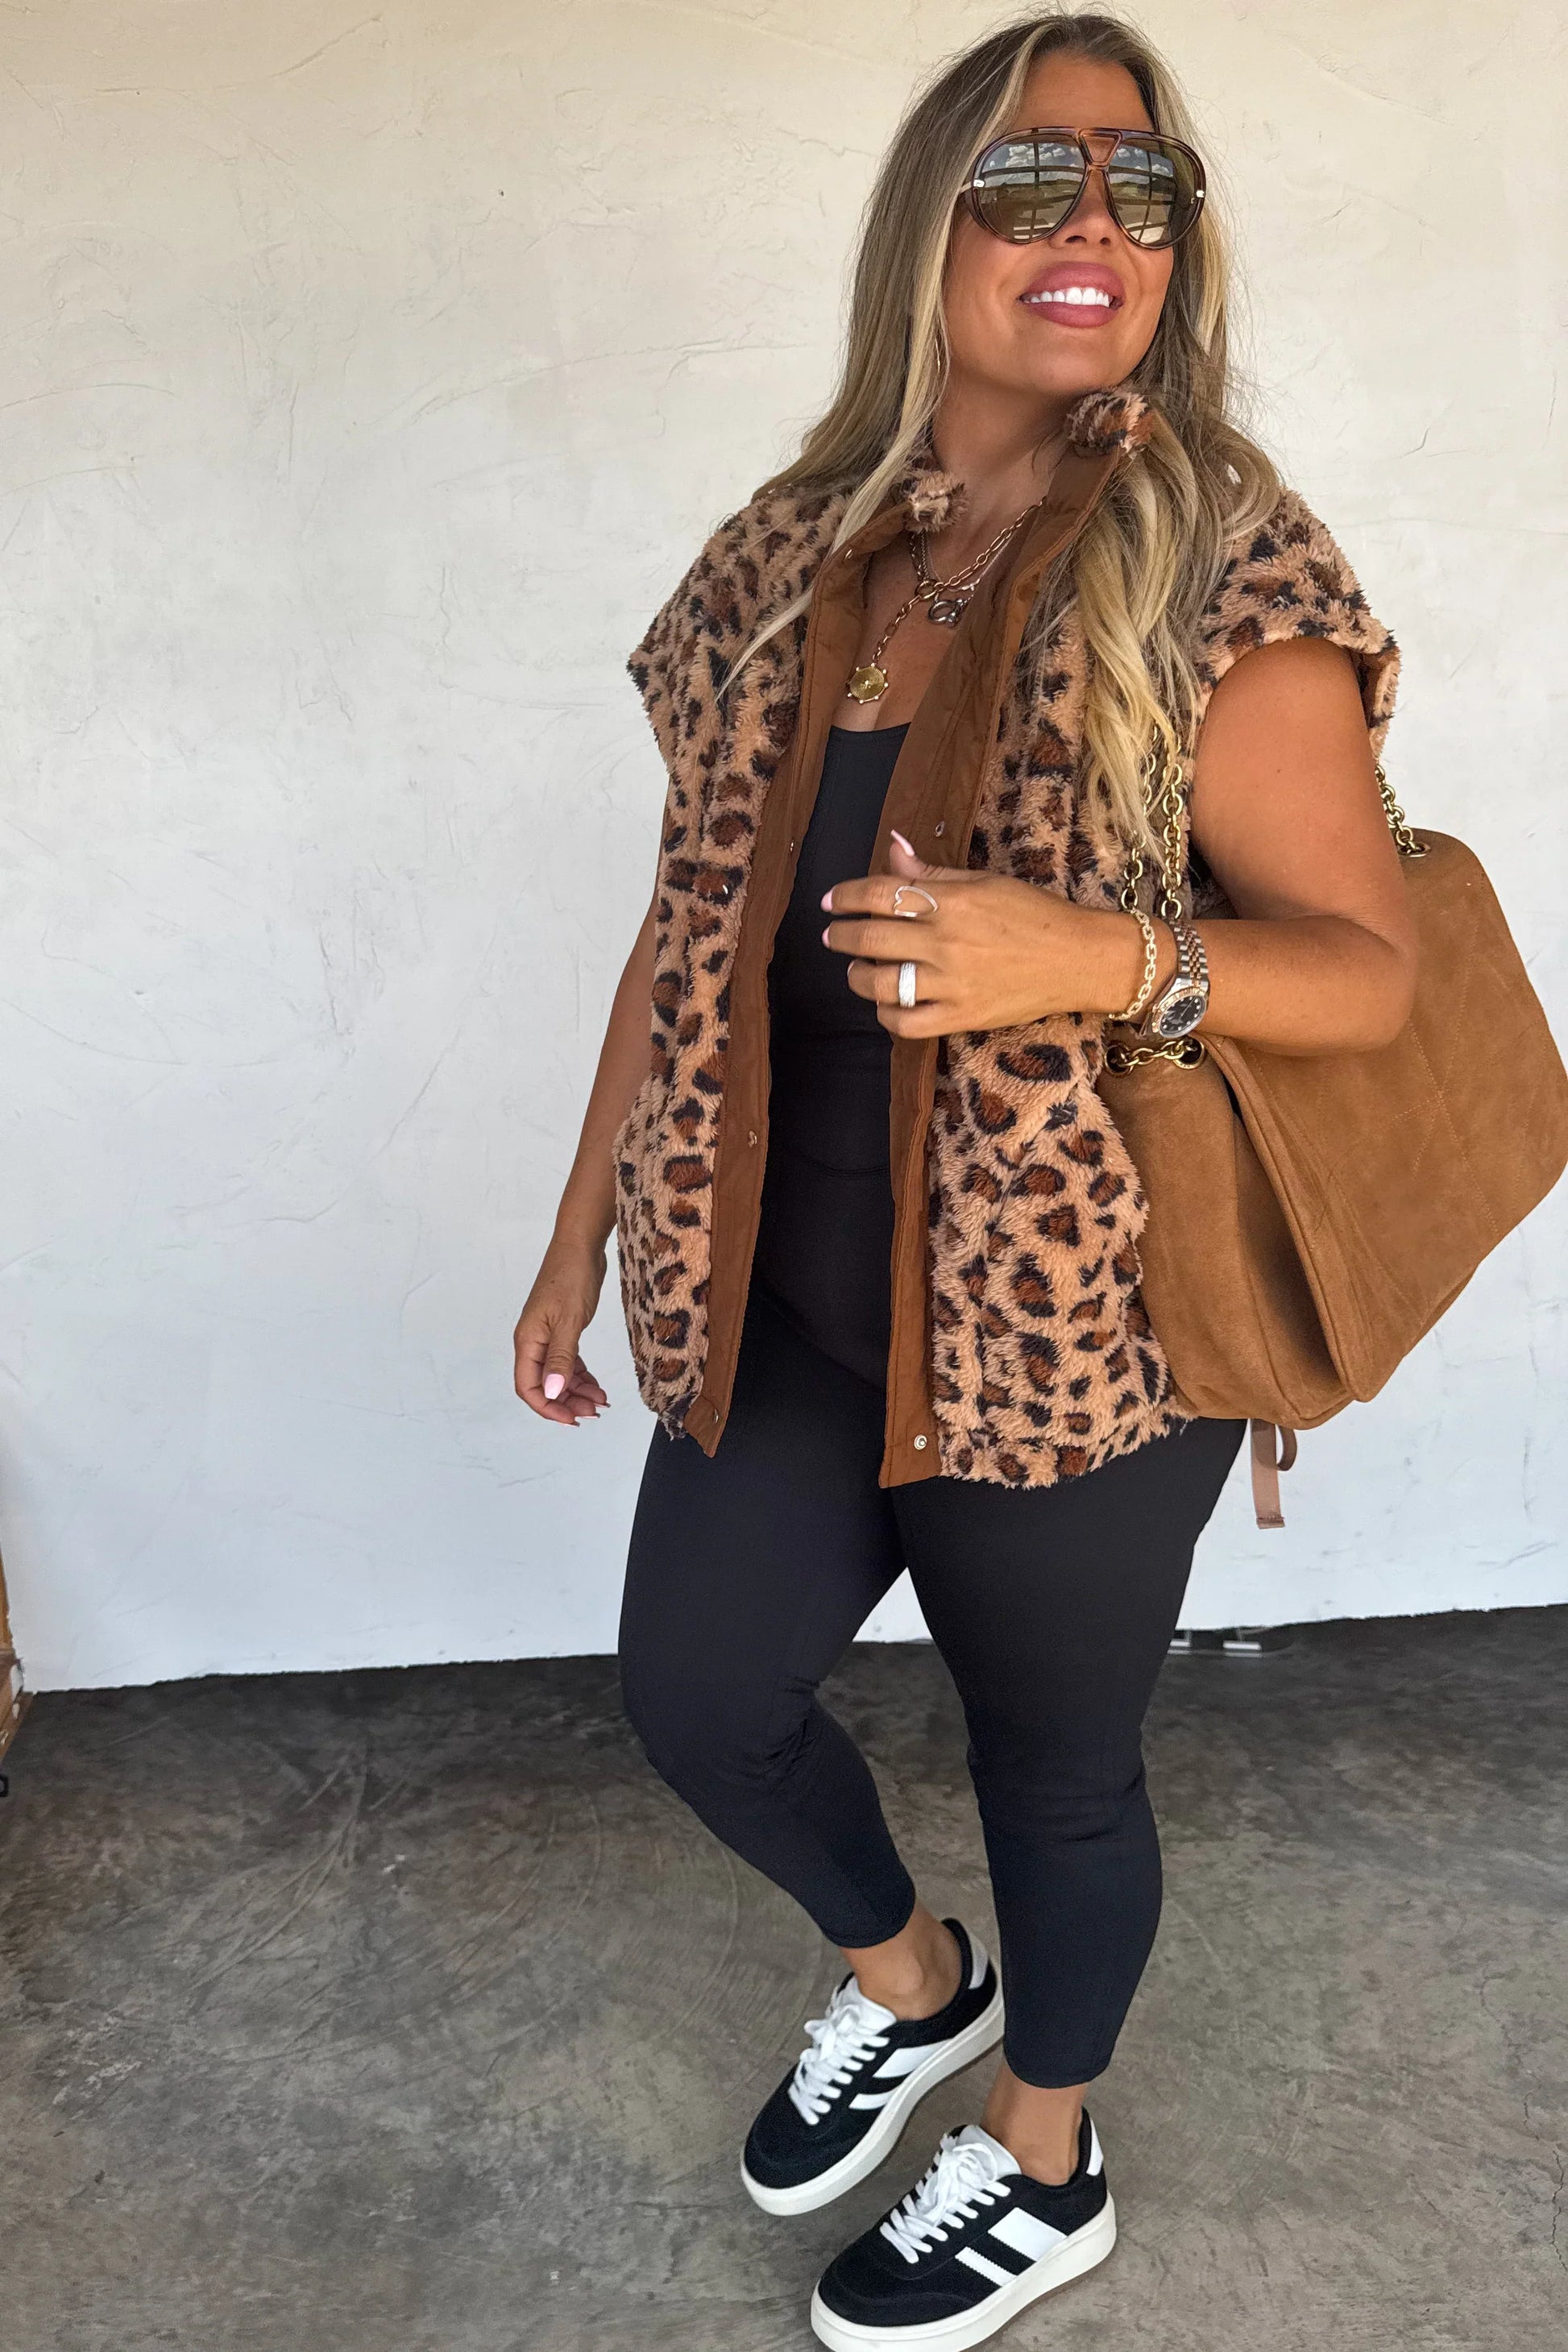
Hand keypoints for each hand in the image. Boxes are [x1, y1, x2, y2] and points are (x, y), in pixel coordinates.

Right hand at [514, 1237, 610, 1425]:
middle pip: (544, 1385)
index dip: (547, 1407)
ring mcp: (547, 1336)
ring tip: (601, 1402)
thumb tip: (551, 1392)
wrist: (580, 1245)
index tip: (572, 1419)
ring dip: (577, 1392)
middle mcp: (533, 1342)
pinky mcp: (562, 1330)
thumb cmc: (570, 1277)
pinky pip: (568, 1362)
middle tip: (594, 1412)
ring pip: (558, 1376)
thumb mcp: (568, 1320)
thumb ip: (560, 1358)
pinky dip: (582, 1376)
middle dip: (567, 1402)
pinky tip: (597, 1385)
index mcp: (528, 1341)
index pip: (528, 1387)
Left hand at [821, 832, 1142, 1036]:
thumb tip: (892, 846)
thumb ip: (932, 873)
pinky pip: (906, 1023)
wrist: (1076, 958)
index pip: (881, 894)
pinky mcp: (960, 1017)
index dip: (847, 897)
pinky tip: (884, 1003)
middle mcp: (946, 942)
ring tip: (855, 969)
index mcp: (952, 902)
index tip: (831, 902)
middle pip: (872, 938)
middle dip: (842, 936)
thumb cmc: (1032, 914)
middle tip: (833, 935)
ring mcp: (951, 983)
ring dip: (856, 976)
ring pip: (880, 984)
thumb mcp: (984, 882)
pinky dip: (886, 1015)